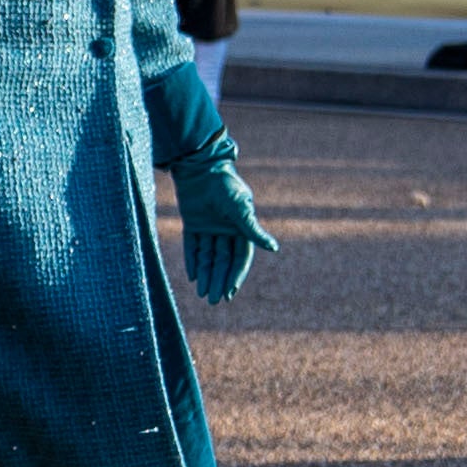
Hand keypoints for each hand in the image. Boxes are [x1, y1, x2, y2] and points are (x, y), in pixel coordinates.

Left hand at [177, 141, 274, 303]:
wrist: (201, 166)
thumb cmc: (225, 186)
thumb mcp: (240, 209)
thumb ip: (253, 230)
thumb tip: (274, 249)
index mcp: (242, 227)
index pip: (240, 258)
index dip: (236, 275)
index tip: (230, 293)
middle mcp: (227, 229)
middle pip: (224, 261)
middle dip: (220, 280)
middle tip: (214, 300)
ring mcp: (209, 227)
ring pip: (208, 257)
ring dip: (207, 275)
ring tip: (203, 295)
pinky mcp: (193, 222)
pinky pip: (193, 246)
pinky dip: (193, 261)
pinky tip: (193, 278)